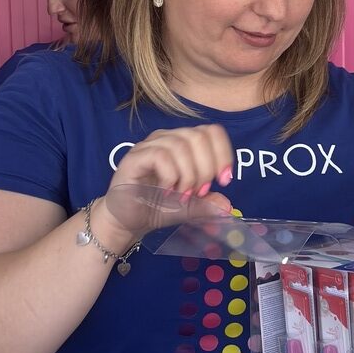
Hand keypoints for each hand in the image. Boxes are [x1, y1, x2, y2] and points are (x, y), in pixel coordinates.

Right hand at [99, 126, 236, 252]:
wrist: (127, 220)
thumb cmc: (156, 207)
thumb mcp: (189, 207)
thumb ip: (207, 204)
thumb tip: (226, 205)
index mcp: (184, 143)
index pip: (212, 132)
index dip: (224, 154)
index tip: (224, 180)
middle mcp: (167, 139)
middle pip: (199, 136)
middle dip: (206, 168)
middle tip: (198, 192)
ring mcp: (149, 146)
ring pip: (181, 145)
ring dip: (188, 175)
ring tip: (181, 194)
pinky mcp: (135, 157)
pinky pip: (161, 156)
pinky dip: (171, 176)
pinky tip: (166, 191)